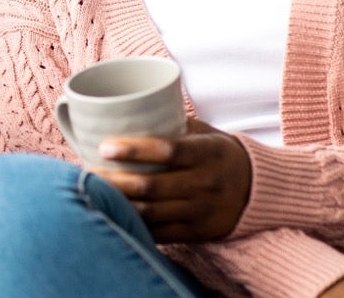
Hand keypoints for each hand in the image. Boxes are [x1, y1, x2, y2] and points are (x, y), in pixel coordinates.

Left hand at [92, 118, 250, 242]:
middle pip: (151, 186)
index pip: (167, 150)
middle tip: (86, 171)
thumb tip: (123, 111)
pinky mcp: (195, 232)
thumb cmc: (218, 153)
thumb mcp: (204, 133)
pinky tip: (113, 214)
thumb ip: (171, 124)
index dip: (133, 150)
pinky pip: (158, 233)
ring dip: (118, 203)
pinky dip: (133, 224)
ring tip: (92, 192)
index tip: (103, 146)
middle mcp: (204, 183)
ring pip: (150, 212)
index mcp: (206, 153)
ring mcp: (199, 211)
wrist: (257, 190)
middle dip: (114, 180)